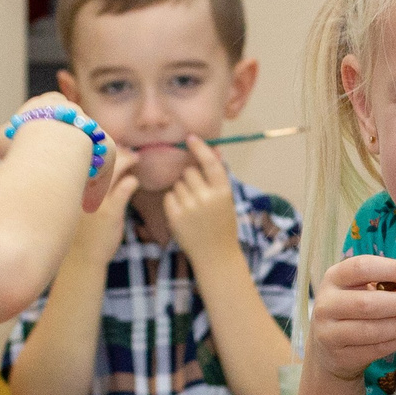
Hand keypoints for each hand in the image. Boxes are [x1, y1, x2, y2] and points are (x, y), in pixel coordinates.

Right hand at [0, 93, 120, 209]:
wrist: (51, 146)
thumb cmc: (22, 142)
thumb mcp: (1, 141)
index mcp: (48, 104)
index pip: (47, 112)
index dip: (40, 133)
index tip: (34, 151)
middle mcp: (73, 112)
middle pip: (66, 132)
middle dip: (63, 153)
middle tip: (55, 175)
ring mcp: (91, 128)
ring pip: (88, 149)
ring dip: (81, 170)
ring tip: (73, 190)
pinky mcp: (105, 147)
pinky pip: (102, 163)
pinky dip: (96, 182)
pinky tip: (89, 201)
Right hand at [72, 153, 139, 264]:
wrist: (81, 258)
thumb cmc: (80, 230)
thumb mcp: (76, 204)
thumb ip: (85, 184)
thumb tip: (98, 163)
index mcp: (72, 185)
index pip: (86, 154)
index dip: (101, 145)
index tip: (112, 145)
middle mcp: (82, 189)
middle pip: (101, 156)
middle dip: (118, 149)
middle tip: (128, 152)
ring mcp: (96, 200)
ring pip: (115, 168)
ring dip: (128, 160)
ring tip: (136, 159)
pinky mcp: (110, 212)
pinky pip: (125, 187)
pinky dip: (132, 182)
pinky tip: (135, 183)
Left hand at [161, 136, 239, 266]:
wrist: (216, 255)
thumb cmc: (222, 225)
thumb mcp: (226, 200)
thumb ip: (218, 177)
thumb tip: (215, 150)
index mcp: (223, 191)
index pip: (210, 162)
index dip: (200, 148)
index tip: (190, 138)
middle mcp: (207, 198)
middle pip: (189, 172)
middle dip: (190, 177)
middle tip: (197, 193)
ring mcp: (190, 208)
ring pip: (177, 184)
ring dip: (181, 190)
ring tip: (192, 207)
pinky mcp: (176, 217)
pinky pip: (169, 196)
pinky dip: (173, 201)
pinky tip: (183, 214)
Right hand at [309, 254, 395, 381]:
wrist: (330, 347)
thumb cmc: (356, 308)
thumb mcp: (368, 286)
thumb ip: (395, 273)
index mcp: (334, 277)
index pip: (361, 267)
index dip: (392, 269)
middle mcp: (326, 303)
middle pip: (367, 303)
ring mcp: (328, 331)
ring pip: (371, 330)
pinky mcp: (337, 355)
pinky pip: (373, 349)